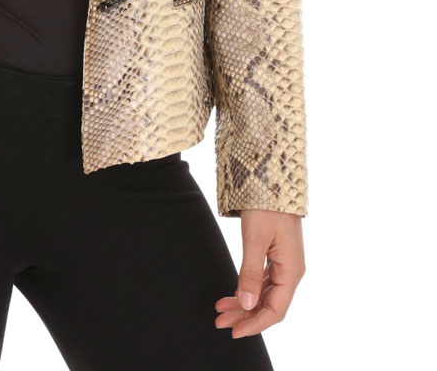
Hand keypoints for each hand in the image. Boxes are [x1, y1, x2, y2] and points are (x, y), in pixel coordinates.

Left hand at [214, 210, 305, 338]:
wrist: (272, 178)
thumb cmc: (266, 207)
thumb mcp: (255, 240)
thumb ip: (250, 273)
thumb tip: (247, 305)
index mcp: (291, 271)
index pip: (275, 310)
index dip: (255, 324)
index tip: (235, 332)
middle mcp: (291, 271)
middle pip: (269, 305)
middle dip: (245, 316)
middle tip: (220, 321)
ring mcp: (284, 264)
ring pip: (264, 294)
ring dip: (244, 304)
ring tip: (221, 310)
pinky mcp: (277, 256)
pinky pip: (263, 281)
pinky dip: (247, 290)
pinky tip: (233, 294)